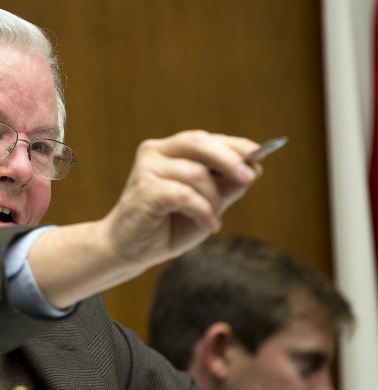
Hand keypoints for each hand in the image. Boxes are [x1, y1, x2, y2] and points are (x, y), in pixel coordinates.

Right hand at [102, 130, 260, 269]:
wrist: (131, 249)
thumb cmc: (167, 226)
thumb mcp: (206, 205)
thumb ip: (226, 187)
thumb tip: (255, 169)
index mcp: (170, 150)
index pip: (205, 139)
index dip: (234, 144)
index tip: (259, 154)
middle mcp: (156, 152)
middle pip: (199, 143)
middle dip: (229, 159)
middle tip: (249, 177)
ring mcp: (147, 169)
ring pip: (196, 174)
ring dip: (213, 200)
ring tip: (213, 220)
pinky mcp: (143, 189)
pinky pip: (185, 195)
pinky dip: (202, 211)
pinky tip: (209, 226)